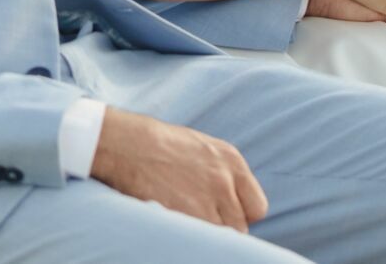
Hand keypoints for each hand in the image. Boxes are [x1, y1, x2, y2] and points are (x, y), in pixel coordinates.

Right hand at [90, 107, 267, 232]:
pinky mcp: (188, 216)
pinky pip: (201, 240)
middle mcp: (225, 180)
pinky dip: (192, 239)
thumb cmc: (158, 144)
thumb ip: (222, 173)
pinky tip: (178, 227)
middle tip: (202, 221)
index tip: (226, 216)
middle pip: (240, 226)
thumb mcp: (201, 147)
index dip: (241, 215)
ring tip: (188, 224)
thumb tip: (231, 200)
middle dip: (224, 228)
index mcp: (231, 161)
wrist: (128, 145)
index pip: (257, 207)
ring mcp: (208, 199)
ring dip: (208, 236)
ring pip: (222, 236)